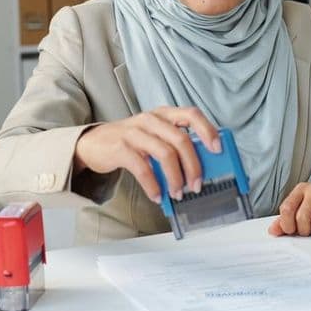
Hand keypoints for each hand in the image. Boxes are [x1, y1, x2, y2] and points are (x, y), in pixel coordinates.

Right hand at [73, 106, 218, 203]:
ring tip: (177, 193)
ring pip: (165, 153)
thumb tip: (200, 168)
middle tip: (197, 185)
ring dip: (175, 178)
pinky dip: (153, 185)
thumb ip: (174, 145)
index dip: (208, 130)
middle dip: (193, 165)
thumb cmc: (131, 142)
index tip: (217, 149)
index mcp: (164, 114)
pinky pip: (143, 168)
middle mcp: (151, 119)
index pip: (191, 114)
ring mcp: (135, 132)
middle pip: (181, 139)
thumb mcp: (154, 136)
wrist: (93, 144)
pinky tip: (157, 195)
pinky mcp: (121, 147)